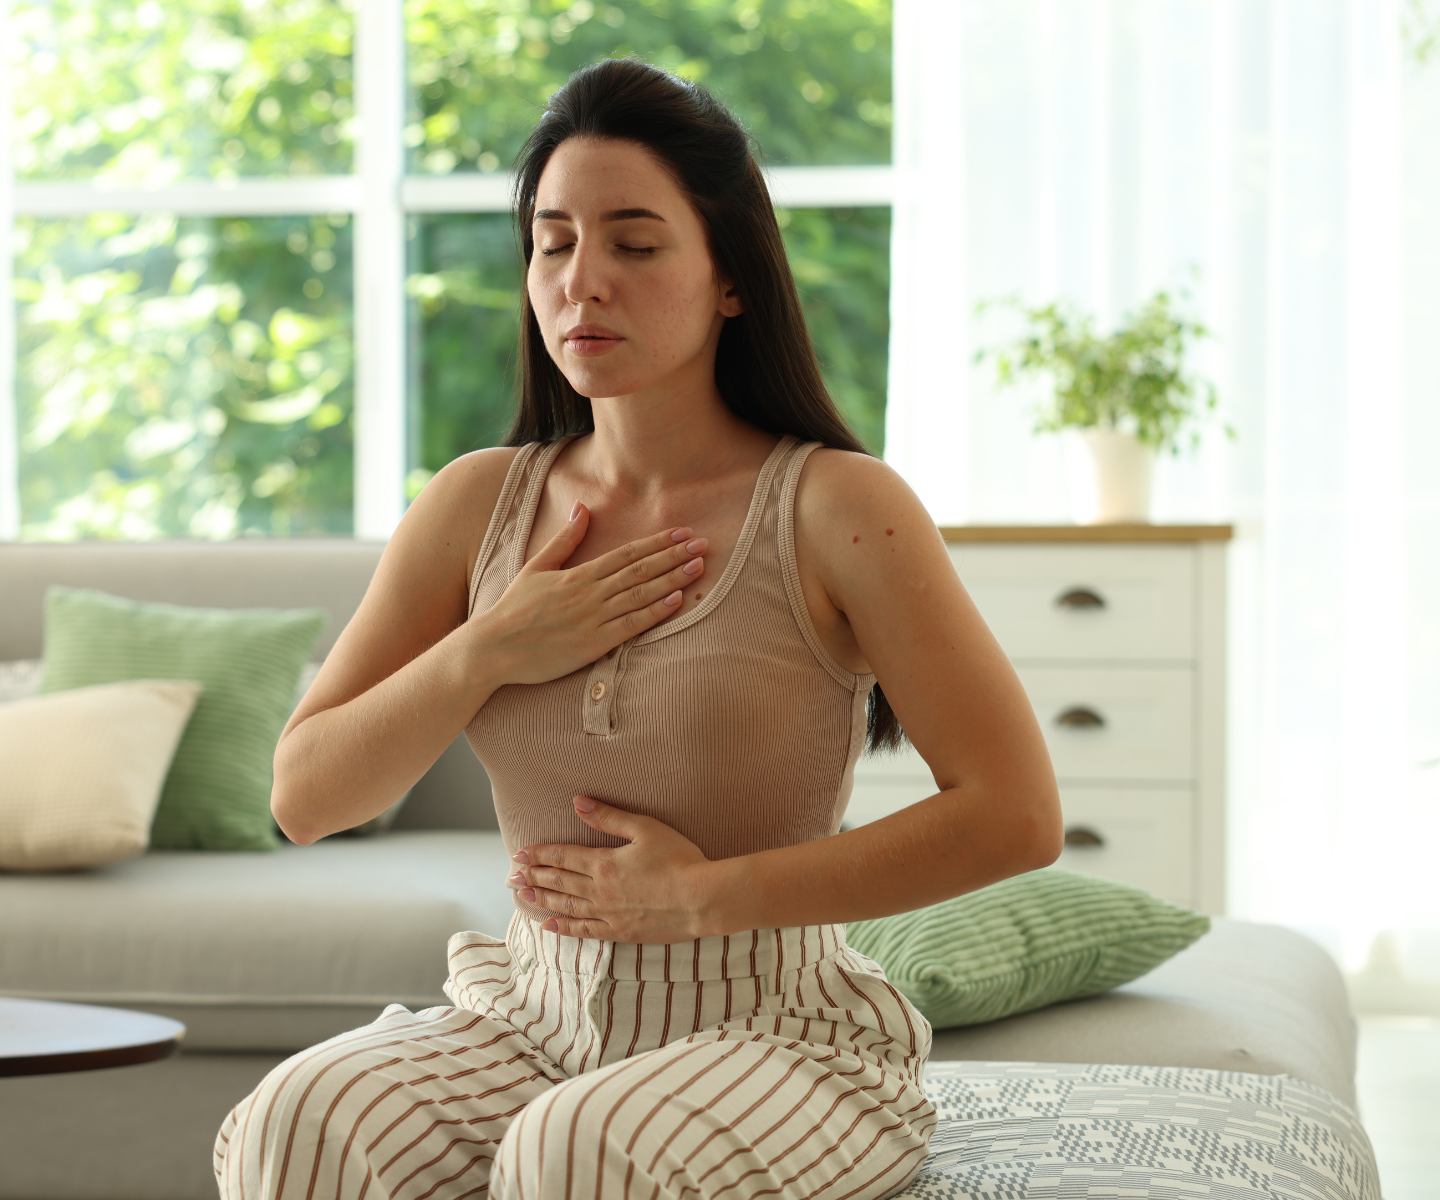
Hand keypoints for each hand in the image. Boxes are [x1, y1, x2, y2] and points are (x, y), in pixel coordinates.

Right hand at [473, 504, 706, 686]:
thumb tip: (581, 507)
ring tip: (699, 567)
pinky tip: (677, 601)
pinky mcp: (593, 645)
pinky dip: (655, 612)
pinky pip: (631, 626)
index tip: (682, 532)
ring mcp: (593, 619)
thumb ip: (564, 539)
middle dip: (675, 556)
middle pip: (641, 570)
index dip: (658, 542)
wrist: (494, 648)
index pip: (627, 553)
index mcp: (578, 574)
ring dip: (673, 580)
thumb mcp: (537, 567)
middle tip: (704, 544)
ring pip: (641, 595)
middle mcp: (590, 593)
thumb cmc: (514, 609)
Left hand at [505, 796, 717, 942]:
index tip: (521, 853)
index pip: (563, 857)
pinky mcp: (621, 932)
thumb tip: (578, 802)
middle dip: (534, 876)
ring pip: (566, 906)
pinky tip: (551, 926)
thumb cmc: (679, 859)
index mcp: (604, 864)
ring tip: (522, 896)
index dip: (540, 854)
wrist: (702, 899)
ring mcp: (609, 914)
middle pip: (559, 882)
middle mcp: (600, 891)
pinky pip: (585, 931)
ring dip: (542, 900)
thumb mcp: (645, 828)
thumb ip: (608, 817)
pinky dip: (565, 928)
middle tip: (512, 875)